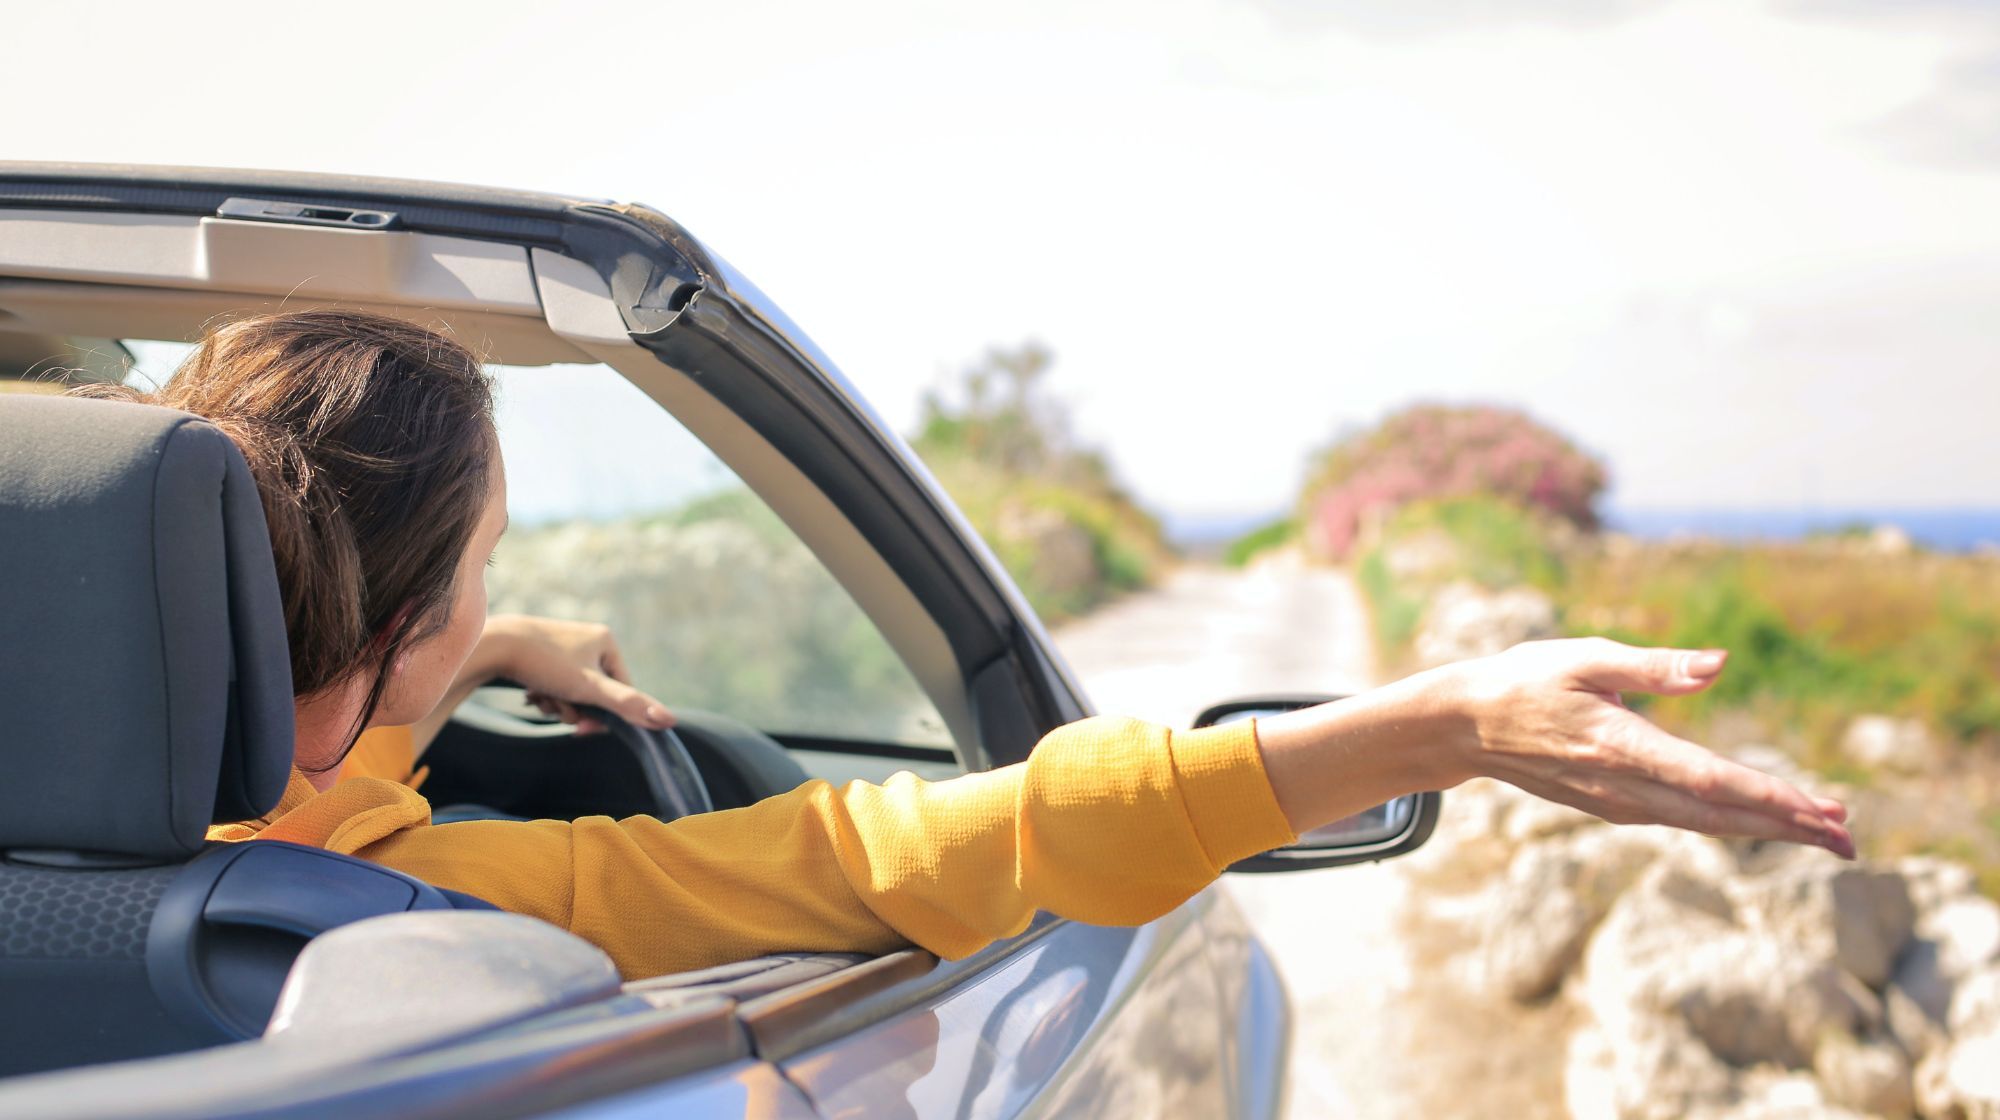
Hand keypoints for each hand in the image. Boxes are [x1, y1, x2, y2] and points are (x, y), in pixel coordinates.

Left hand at [474, 614, 674, 735]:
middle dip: (575, 707)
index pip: (621, 689)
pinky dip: (544, 693)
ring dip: (558, 703)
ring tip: (539, 697)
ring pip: (571, 689)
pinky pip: (553, 682)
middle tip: (557, 709)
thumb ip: (629, 705)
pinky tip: (529, 691)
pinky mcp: (540, 650)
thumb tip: (669, 721)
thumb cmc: (544, 664)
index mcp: (606, 640)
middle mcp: (587, 637)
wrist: (493, 644)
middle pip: (594, 692)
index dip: (605, 713)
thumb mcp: (590, 689)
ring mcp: (563, 643)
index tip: (584, 728)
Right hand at [1441, 637, 1852, 856]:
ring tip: (1826, 835)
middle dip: (1788, 827)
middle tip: (1850, 838)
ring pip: (1706, 824)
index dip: (1767, 796)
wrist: (1467, 726)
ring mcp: (1618, 804)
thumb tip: (1720, 663)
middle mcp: (1623, 786)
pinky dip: (1731, 823)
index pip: (1707, 777)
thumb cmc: (1526, 680)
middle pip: (1720, 815)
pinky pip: (1684, 821)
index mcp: (1619, 745)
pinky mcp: (1614, 807)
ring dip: (1768, 830)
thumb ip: (1653, 666)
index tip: (1819, 809)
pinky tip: (1761, 821)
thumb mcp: (1585, 656)